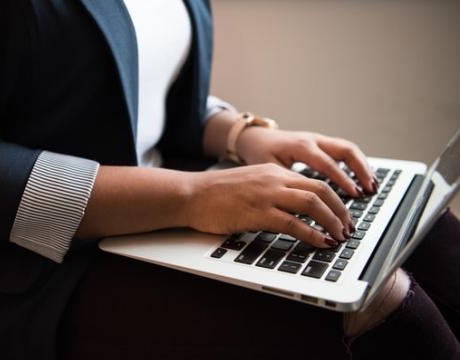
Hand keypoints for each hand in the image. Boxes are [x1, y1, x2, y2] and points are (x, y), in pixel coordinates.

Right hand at [186, 163, 353, 246]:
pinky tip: (321, 243)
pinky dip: (312, 234)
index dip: (335, 199)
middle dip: (341, 211)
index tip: (342, 214)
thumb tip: (294, 209)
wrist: (191, 194)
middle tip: (348, 227)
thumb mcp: (250, 183)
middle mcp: (274, 179)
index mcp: (274, 171)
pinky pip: (293, 223)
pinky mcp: (257, 213)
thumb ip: (272, 190)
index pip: (315, 181)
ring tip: (340, 236)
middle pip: (321, 190)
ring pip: (312, 204)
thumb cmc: (216, 193)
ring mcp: (267, 195)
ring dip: (332, 221)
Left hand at [237, 127, 377, 197]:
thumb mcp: (269, 170)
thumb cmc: (259, 154)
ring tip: (372, 186)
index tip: (354, 194)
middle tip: (370, 189)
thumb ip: (287, 184)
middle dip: (361, 170)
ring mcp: (318, 140)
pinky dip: (355, 164)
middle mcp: (312, 140)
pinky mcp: (320, 143)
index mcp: (300, 146)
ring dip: (362, 166)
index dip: (342, 180)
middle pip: (345, 150)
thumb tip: (302, 206)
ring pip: (348, 149)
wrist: (254, 138)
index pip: (327, 163)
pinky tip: (362, 179)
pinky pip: (343, 151)